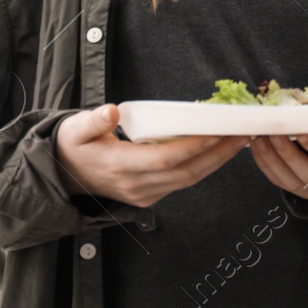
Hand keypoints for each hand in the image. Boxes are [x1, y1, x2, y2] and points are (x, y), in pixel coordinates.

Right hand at [54, 104, 247, 207]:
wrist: (64, 176)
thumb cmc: (73, 146)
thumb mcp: (74, 130)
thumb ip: (92, 121)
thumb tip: (111, 111)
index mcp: (118, 166)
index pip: (163, 159)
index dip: (192, 147)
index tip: (216, 132)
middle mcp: (135, 185)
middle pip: (185, 173)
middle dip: (217, 155)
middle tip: (243, 135)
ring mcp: (144, 194)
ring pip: (188, 180)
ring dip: (217, 161)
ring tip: (240, 141)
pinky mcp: (150, 196)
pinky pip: (182, 182)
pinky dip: (204, 166)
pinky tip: (220, 151)